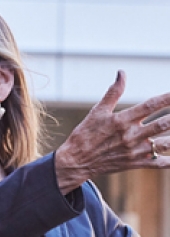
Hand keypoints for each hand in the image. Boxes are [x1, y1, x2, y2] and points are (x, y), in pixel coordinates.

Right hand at [55, 70, 169, 193]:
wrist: (75, 161)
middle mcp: (131, 135)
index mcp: (122, 120)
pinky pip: (159, 163)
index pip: (151, 105)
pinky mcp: (135, 163)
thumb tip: (122, 73)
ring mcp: (134, 150)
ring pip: (164, 144)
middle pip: (163, 124)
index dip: (167, 98)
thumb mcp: (97, 111)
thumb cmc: (85, 134)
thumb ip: (113, 92)